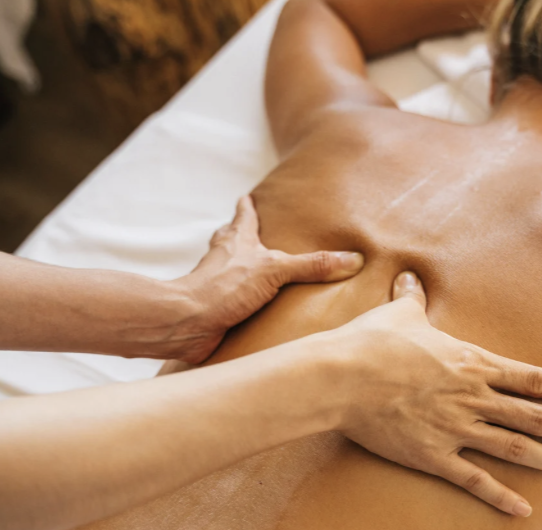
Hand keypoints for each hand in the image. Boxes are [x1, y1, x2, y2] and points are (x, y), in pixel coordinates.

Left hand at [168, 196, 364, 362]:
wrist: (189, 321)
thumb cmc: (224, 287)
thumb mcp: (275, 270)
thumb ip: (313, 265)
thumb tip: (352, 259)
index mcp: (237, 241)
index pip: (244, 216)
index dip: (247, 206)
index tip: (248, 197)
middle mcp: (225, 259)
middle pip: (231, 239)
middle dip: (241, 234)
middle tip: (253, 231)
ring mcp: (219, 284)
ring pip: (231, 270)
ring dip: (244, 270)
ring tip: (261, 272)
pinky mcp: (218, 309)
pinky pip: (234, 302)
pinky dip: (245, 303)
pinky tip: (257, 311)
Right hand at [334, 271, 541, 516]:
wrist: (342, 377)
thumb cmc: (371, 343)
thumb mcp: (399, 315)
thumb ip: (413, 298)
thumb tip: (411, 276)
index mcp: (471, 364)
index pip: (532, 379)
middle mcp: (472, 398)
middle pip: (533, 415)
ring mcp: (456, 430)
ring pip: (513, 448)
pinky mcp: (433, 456)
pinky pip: (474, 480)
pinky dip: (500, 496)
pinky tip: (523, 510)